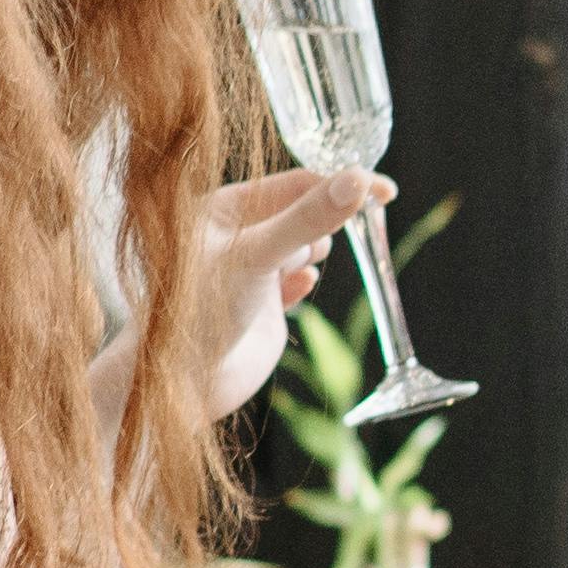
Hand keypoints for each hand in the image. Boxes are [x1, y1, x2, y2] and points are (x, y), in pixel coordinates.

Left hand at [173, 167, 385, 422]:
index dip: (339, 183)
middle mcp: (235, 236)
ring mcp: (249, 270)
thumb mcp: (257, 255)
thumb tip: (360, 183)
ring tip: (292, 270)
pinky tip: (298, 288)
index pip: (294, 183)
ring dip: (312, 251)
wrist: (183, 384)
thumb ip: (308, 218)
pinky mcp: (261, 305)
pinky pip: (297, 280)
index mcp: (223, 210)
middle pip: (303, 211)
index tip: (384, 190)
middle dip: (325, 220)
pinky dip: (304, 281)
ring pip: (303, 245)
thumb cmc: (201, 310)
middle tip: (339, 233)